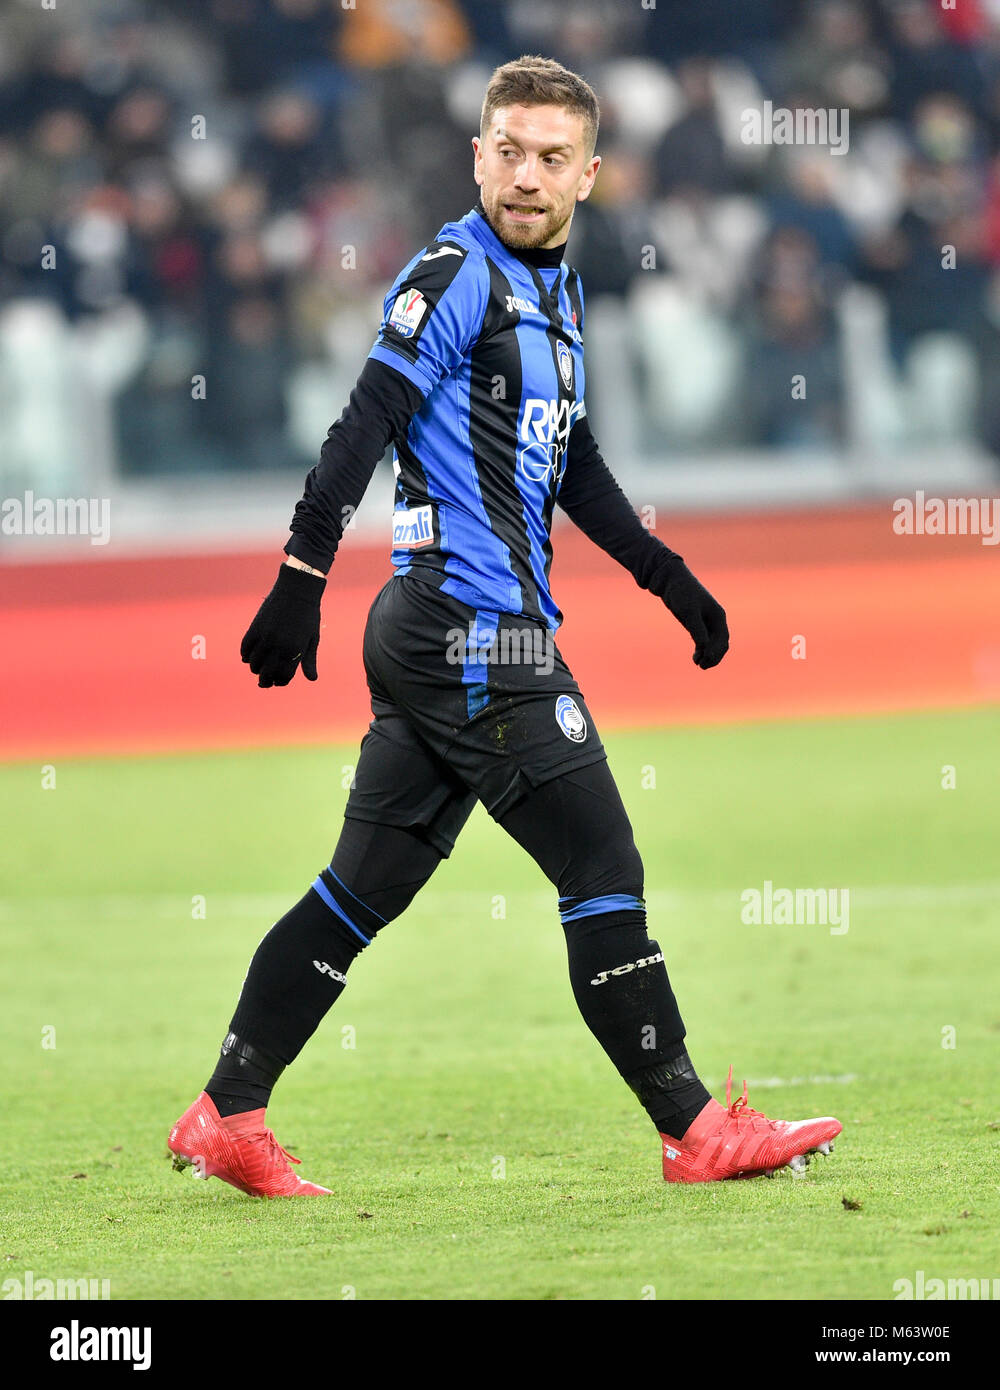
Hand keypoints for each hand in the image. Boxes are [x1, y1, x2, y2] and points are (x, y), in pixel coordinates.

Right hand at [240, 563, 325, 686]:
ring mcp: (265, 637)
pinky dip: (245, 655)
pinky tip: (248, 657)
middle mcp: (279, 646)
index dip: (280, 682)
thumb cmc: (309, 615)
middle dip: (265, 680)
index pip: (283, 676)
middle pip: (266, 673)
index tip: (278, 681)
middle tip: (264, 682)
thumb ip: (309, 660)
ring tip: (258, 668)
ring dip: (255, 668)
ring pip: (253, 662)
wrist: (297, 589)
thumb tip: (312, 679)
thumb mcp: (313, 639)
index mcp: (295, 651)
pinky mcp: (255, 627)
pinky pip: (245, 647)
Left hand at [658, 555, 728, 668]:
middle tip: (702, 666)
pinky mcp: (696, 623)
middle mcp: (715, 620)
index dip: (716, 653)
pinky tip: (696, 657)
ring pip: (712, 643)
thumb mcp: (689, 612)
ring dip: (708, 654)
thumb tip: (704, 647)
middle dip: (713, 656)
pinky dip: (701, 650)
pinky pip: (703, 640)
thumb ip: (697, 630)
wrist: (670, 580)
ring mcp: (706, 622)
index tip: (705, 661)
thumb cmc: (681, 593)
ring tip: (698, 664)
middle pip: (720, 644)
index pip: (722, 640)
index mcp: (718, 616)